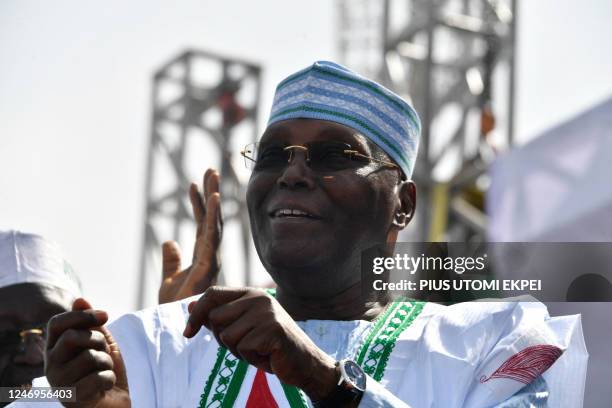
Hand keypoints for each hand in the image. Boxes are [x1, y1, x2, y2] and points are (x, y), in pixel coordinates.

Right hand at [45, 298, 129, 407]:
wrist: (113, 401)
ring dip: (107, 362)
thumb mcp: (100, 341)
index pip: (56, 323)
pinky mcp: (72, 399)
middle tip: (104, 352)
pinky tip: (105, 386)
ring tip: (104, 371)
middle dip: (97, 340)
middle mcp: (50, 365)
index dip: (82, 315)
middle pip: (72, 336)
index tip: (105, 315)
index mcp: (54, 348)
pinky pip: (98, 377)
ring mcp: (59, 383)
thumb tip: (79, 299)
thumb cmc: (103, 369)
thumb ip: (91, 322)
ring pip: (89, 357)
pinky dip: (110, 379)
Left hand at [158, 168, 222, 303]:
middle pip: (211, 219)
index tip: (192, 184)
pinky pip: (212, 236)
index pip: (201, 224)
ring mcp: (211, 259)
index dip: (198, 204)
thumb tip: (169, 242)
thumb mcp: (169, 279)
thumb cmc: (176, 308)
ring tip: (212, 175)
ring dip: (214, 198)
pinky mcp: (209, 264)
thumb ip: (171, 260)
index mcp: (201, 256)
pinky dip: (214, 216)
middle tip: (210, 171)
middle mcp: (209, 255)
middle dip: (211, 194)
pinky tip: (214, 198)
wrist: (176, 327)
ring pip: (214, 222)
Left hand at [183, 287, 338, 401]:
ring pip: (227, 337)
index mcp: (251, 293)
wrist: (304, 362)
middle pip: (216, 318)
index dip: (196, 314)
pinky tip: (267, 357)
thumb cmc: (270, 346)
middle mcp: (258, 298)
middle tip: (246, 345)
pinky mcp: (272, 330)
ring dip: (238, 352)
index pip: (212, 294)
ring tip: (259, 350)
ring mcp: (266, 312)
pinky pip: (242, 349)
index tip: (188, 334)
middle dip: (223, 340)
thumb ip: (219, 316)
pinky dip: (251, 359)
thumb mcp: (242, 328)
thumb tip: (190, 305)